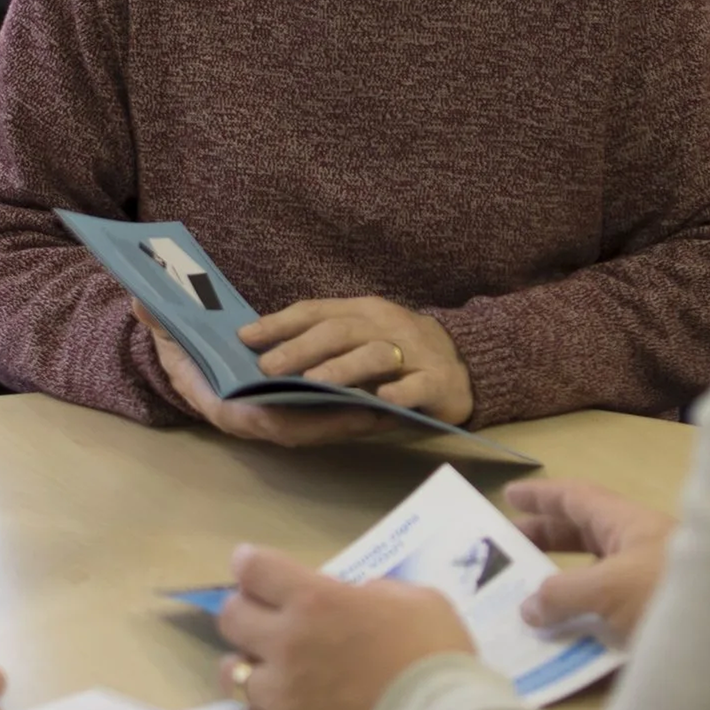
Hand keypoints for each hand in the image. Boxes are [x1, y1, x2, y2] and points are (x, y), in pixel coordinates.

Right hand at [134, 300, 423, 448]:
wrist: (186, 362)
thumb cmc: (182, 350)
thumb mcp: (168, 334)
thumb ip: (158, 320)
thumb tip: (142, 300)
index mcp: (228, 410)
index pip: (269, 422)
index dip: (308, 419)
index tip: (342, 410)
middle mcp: (256, 422)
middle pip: (306, 430)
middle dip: (345, 423)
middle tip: (385, 410)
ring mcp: (276, 420)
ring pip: (322, 427)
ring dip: (359, 420)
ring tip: (399, 405)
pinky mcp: (294, 414)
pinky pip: (328, 417)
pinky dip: (355, 411)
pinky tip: (388, 398)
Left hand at [214, 545, 474, 709]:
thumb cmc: (435, 657)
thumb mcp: (416, 600)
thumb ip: (375, 592)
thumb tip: (357, 598)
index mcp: (316, 600)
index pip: (256, 570)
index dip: (250, 564)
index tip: (252, 566)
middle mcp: (285, 642)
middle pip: (231, 617)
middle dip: (245, 611)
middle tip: (263, 618)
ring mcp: (280, 694)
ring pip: (233, 673)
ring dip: (251, 666)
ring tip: (271, 671)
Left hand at [243, 297, 473, 426]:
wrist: (465, 363)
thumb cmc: (400, 349)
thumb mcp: (362, 335)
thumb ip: (323, 340)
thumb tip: (264, 351)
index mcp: (361, 311)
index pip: (315, 311)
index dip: (280, 323)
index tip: (245, 336)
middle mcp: (385, 325)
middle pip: (340, 331)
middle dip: (302, 347)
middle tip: (268, 366)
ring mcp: (414, 352)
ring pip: (376, 354)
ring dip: (343, 367)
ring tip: (313, 381)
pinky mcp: (438, 382)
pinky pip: (418, 385)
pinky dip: (401, 391)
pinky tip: (383, 399)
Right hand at [506, 479, 677, 644]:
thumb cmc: (669, 593)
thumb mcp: (610, 587)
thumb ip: (563, 592)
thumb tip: (529, 605)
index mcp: (626, 524)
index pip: (577, 499)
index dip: (542, 496)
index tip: (508, 495)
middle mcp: (636, 549)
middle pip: (582, 535)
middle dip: (544, 540)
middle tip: (506, 551)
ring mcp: (645, 585)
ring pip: (593, 576)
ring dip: (560, 586)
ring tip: (525, 601)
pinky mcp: (651, 621)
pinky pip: (605, 614)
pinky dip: (580, 621)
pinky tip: (560, 642)